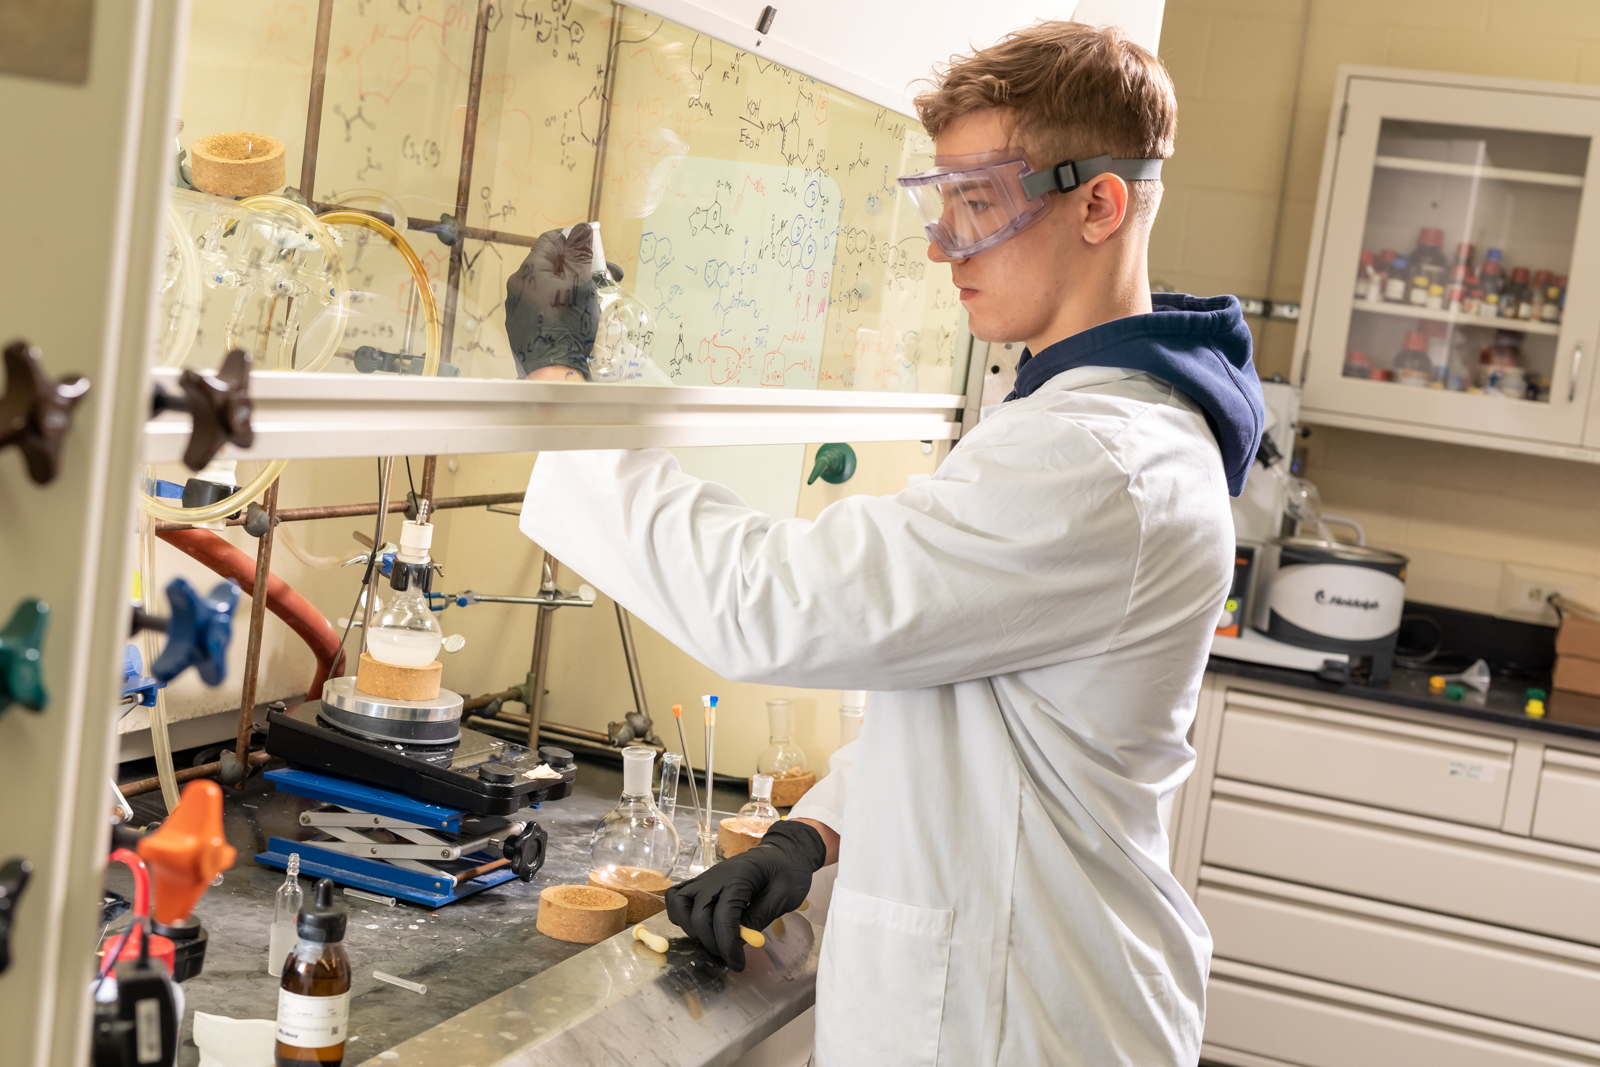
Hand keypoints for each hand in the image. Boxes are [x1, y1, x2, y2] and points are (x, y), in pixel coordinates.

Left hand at [505, 224, 599, 378]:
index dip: (573, 240)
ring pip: (546, 285)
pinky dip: (558, 302)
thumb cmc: (568, 326)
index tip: (592, 250)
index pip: (550, 240)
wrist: (552, 371)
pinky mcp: (520, 324)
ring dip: (569, 285)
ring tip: (591, 297)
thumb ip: (580, 254)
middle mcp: (517, 285)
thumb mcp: (580, 286)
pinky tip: (573, 315)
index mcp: (529, 271)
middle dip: (576, 266)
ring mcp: (516, 306)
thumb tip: (581, 228)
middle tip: (599, 276)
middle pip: (549, 263)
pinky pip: (541, 303)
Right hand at [665, 820, 826, 970]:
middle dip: (711, 943)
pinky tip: (699, 927)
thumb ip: (758, 918)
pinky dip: (681, 915)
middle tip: (729, 955)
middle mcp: (715, 876)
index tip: (738, 964)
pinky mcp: (702, 882)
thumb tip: (737, 942)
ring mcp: (705, 878)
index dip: (727, 945)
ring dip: (691, 929)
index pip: (723, 916)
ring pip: (679, 905)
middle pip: (698, 915)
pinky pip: (678, 897)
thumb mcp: (784, 897)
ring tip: (712, 940)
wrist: (784, 850)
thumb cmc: (789, 872)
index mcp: (739, 878)